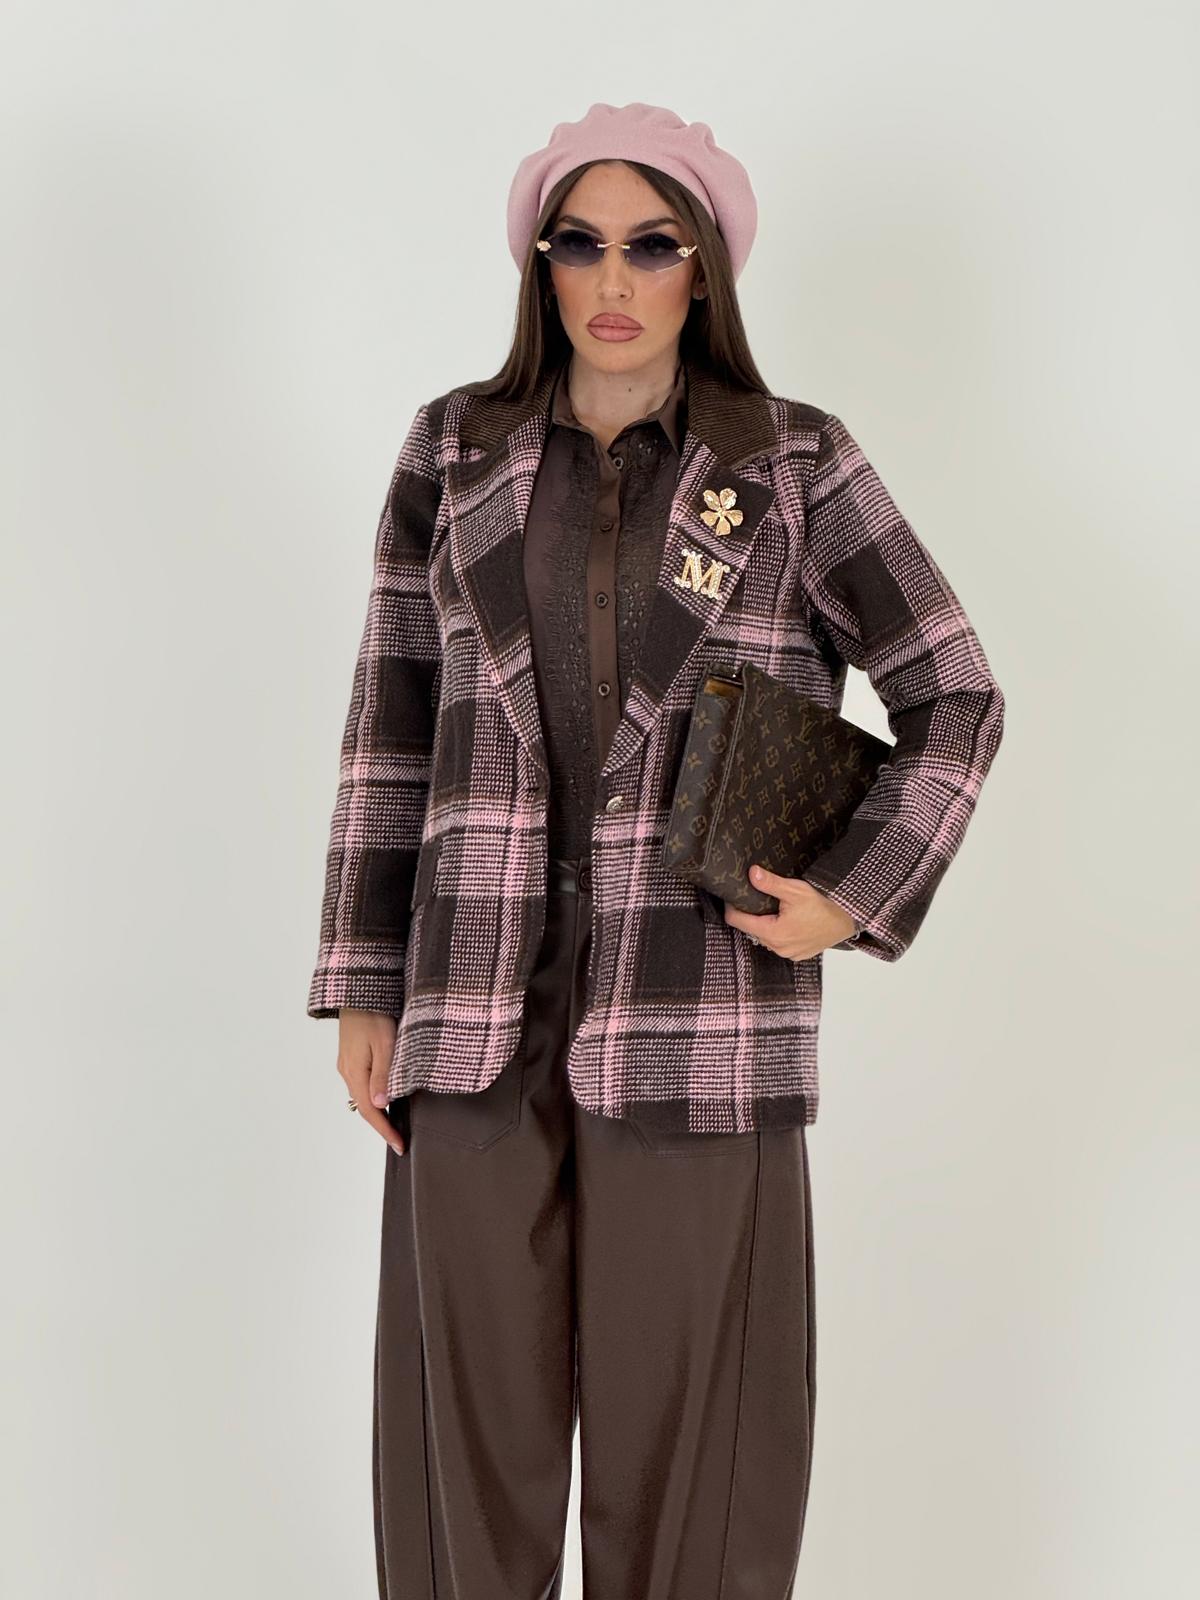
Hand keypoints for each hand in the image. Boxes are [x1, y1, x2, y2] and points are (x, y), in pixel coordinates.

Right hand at [337, 1009, 406, 1155]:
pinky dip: (374, 1096)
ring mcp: (347, 1064)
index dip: (385, 1131)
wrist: (359, 992)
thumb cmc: (374, 1013)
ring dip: (378, 1112)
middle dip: (382, 1126)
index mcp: (354, 1072)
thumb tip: (381, 1103)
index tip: (400, 1145)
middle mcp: (347, 1071)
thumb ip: (382, 1074)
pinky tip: (385, 1097)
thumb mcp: (384, 1044)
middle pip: (365, 1107)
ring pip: (363, 1096)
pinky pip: (362, 1084)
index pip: (371, 1111)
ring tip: (394, 1124)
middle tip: (399, 1140)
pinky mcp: (351, 1057)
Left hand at [723, 862, 858, 959]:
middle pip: (751, 928)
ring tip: (776, 908)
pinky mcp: (798, 955)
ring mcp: (788, 954)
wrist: (847, 919)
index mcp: (773, 933)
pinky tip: (789, 920)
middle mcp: (778, 948)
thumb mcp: (795, 890)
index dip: (732, 906)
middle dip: (752, 913)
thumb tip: (751, 874)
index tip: (734, 895)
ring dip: (766, 923)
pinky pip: (780, 944)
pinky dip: (780, 932)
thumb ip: (771, 883)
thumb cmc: (823, 905)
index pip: (737, 921)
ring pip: (765, 937)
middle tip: (760, 897)